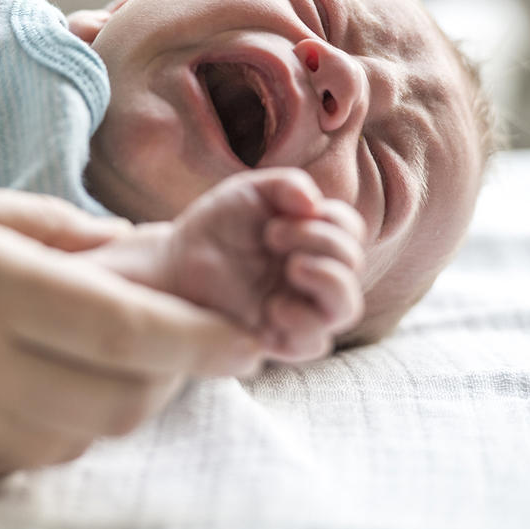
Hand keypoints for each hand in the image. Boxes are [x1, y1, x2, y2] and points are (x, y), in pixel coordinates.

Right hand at [0, 172, 257, 480]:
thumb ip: (36, 229)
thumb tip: (116, 249)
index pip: (130, 328)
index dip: (204, 337)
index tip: (247, 334)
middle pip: (121, 397)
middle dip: (171, 369)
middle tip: (174, 328)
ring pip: (79, 436)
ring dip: (118, 397)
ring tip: (108, 350)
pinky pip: (20, 457)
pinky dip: (58, 424)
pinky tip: (38, 379)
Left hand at [168, 168, 365, 362]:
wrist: (176, 262)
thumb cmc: (216, 226)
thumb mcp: (249, 192)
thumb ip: (286, 186)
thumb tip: (314, 203)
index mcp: (313, 240)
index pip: (350, 231)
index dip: (331, 220)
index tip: (284, 214)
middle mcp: (314, 275)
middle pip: (352, 265)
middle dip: (321, 242)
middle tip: (272, 235)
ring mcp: (299, 308)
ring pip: (346, 308)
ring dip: (328, 281)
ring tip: (292, 267)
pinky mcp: (279, 338)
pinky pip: (314, 342)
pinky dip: (304, 321)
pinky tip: (274, 305)